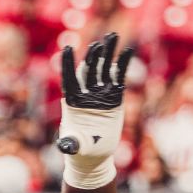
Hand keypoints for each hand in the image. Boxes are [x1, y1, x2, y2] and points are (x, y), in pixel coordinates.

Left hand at [56, 32, 134, 188]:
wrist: (93, 156)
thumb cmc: (79, 150)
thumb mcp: (74, 147)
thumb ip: (70, 143)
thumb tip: (65, 145)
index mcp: (72, 102)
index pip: (69, 79)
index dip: (68, 64)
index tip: (67, 48)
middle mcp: (86, 95)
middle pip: (89, 70)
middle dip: (94, 55)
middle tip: (101, 42)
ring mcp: (100, 95)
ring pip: (104, 70)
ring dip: (108, 53)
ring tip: (113, 36)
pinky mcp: (114, 99)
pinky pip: (118, 78)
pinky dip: (122, 65)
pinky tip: (127, 51)